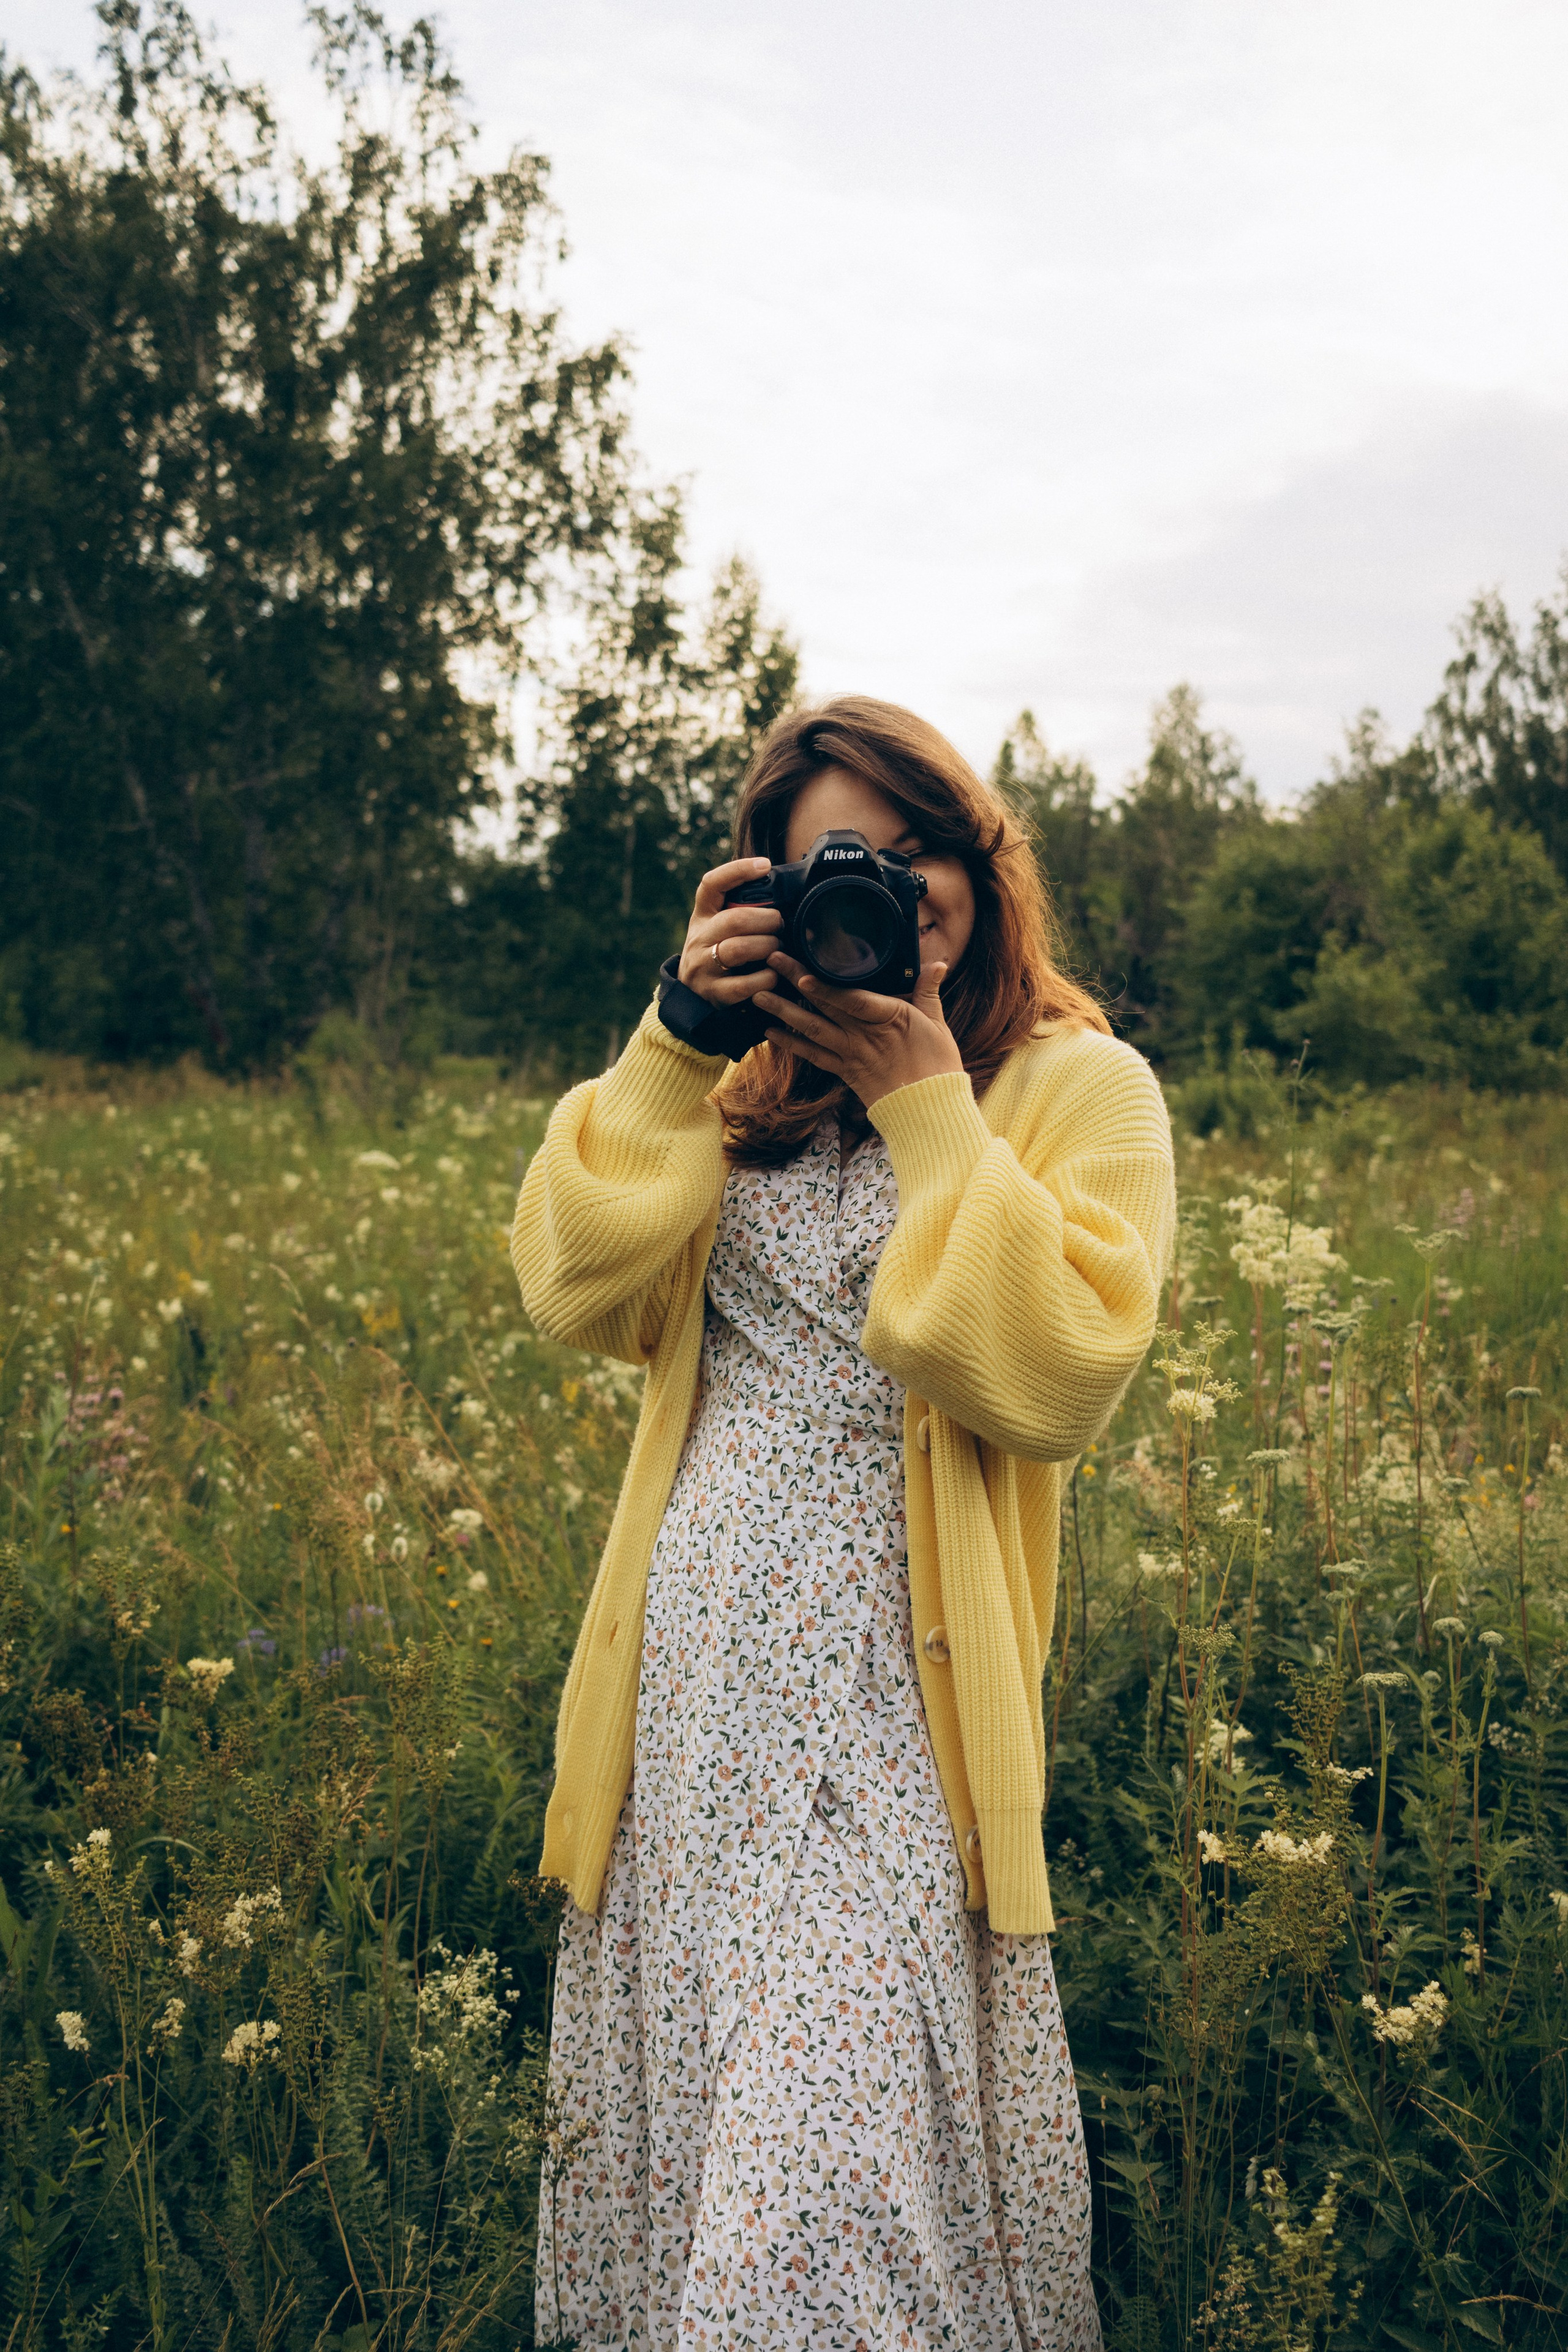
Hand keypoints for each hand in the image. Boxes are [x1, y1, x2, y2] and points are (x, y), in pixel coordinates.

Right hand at [677, 858, 782, 1005]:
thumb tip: (778, 888)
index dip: (738, 870)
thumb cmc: (716, 953)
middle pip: (735, 919)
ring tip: (777, 948)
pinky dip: (767, 977)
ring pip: (740, 949)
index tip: (764, 864)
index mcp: (702, 916)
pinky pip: (747, 984)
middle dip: (768, 919)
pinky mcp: (715, 993)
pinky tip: (773, 974)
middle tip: (779, 924)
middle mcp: (699, 938)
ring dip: (768, 946)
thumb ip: (739, 910)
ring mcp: (704, 966)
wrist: (692, 995)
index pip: (712, 884)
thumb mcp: (717, 928)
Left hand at [754, 953, 963, 1109]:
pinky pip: (814, 1056)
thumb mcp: (937, 1024)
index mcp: (891, 1017)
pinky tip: (771, 1031)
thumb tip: (938, 964)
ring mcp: (852, 1054)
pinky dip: (791, 1044)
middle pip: (825, 1005)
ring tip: (759, 995)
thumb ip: (928, 991)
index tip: (802, 975)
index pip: (852, 1000)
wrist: (929, 1110)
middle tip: (771, 962)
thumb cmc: (938, 1065)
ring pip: (813, 1029)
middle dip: (795, 982)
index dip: (825, 989)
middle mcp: (865, 1035)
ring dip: (784, 1011)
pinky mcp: (846, 1072)